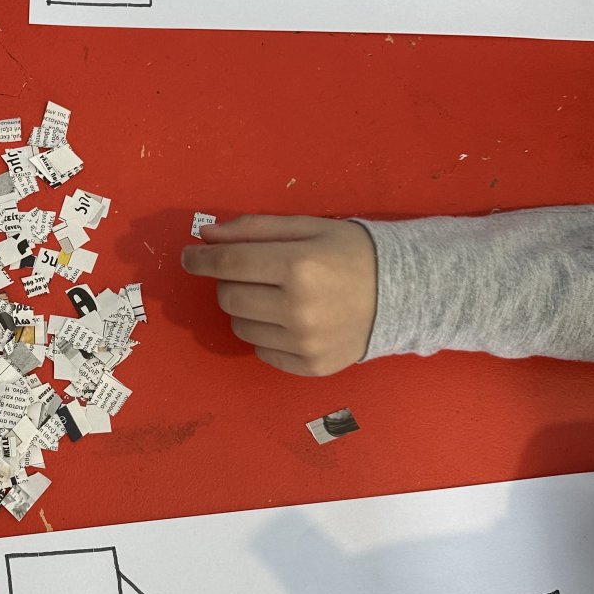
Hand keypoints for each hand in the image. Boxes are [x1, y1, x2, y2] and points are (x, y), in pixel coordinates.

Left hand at [181, 216, 376, 376]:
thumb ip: (253, 229)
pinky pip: (261, 351)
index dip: (200, 260)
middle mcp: (298, 308)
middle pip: (229, 298)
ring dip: (248, 310)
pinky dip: (266, 334)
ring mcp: (304, 343)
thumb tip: (205, 236)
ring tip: (277, 297)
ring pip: (240, 328)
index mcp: (298, 266)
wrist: (404, 293)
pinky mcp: (310, 366)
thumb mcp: (307, 227)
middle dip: (230, 282)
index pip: (228, 265)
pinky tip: (290, 319)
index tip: (188, 257)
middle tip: (254, 273)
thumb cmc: (352, 253)